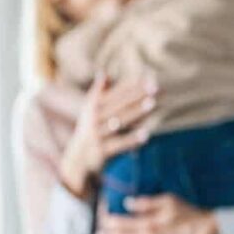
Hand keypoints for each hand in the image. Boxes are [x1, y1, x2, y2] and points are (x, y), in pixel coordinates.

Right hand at [59, 74, 156, 197]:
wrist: (77, 160)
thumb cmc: (90, 131)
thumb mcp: (90, 111)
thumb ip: (99, 92)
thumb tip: (103, 72)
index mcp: (93, 106)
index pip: (116, 93)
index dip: (133, 86)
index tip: (151, 80)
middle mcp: (94, 118)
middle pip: (119, 104)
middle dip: (137, 95)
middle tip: (155, 88)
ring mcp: (97, 134)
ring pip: (119, 121)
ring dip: (136, 112)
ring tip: (152, 103)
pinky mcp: (101, 150)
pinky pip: (118, 144)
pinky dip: (131, 139)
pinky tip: (146, 135)